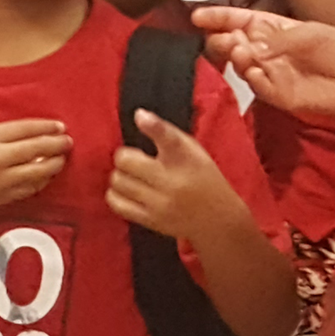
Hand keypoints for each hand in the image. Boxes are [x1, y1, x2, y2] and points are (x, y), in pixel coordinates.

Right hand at [0, 118, 73, 219]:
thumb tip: (26, 135)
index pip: (25, 129)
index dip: (46, 127)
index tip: (60, 126)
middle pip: (38, 150)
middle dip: (57, 145)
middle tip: (68, 141)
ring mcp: (1, 182)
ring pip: (39, 172)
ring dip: (54, 164)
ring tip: (61, 158)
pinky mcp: (1, 199)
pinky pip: (30, 189)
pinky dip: (41, 180)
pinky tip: (45, 175)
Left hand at [102, 109, 251, 255]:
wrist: (219, 220)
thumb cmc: (203, 178)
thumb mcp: (195, 151)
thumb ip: (167, 133)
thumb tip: (138, 115)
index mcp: (186, 159)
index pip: (169, 138)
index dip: (152, 125)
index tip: (140, 116)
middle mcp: (172, 181)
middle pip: (127, 160)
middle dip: (125, 156)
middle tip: (134, 160)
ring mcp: (160, 203)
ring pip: (119, 181)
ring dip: (121, 175)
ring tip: (132, 177)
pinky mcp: (151, 220)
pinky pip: (117, 204)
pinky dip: (116, 194)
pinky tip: (127, 191)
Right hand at [195, 5, 334, 137]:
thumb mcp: (311, 33)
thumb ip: (278, 38)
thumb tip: (248, 44)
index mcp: (277, 31)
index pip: (241, 21)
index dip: (220, 18)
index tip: (197, 16)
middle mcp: (270, 52)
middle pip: (234, 43)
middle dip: (222, 38)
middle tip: (221, 37)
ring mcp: (273, 74)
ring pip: (240, 64)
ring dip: (234, 55)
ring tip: (236, 48)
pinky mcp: (279, 96)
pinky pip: (257, 85)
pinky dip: (251, 76)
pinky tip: (251, 67)